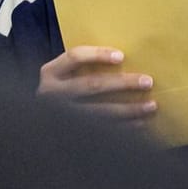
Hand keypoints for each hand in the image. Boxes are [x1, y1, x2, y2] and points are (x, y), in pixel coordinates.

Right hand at [37, 46, 156, 120]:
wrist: (37, 121)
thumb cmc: (60, 90)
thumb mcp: (62, 75)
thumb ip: (81, 67)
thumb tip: (124, 59)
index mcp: (50, 73)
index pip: (75, 57)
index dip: (98, 55)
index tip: (122, 56)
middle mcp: (53, 94)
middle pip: (91, 85)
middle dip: (122, 83)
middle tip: (147, 81)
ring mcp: (62, 116)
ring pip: (99, 111)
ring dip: (129, 109)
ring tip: (151, 106)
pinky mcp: (72, 133)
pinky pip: (102, 130)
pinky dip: (124, 127)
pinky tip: (140, 123)